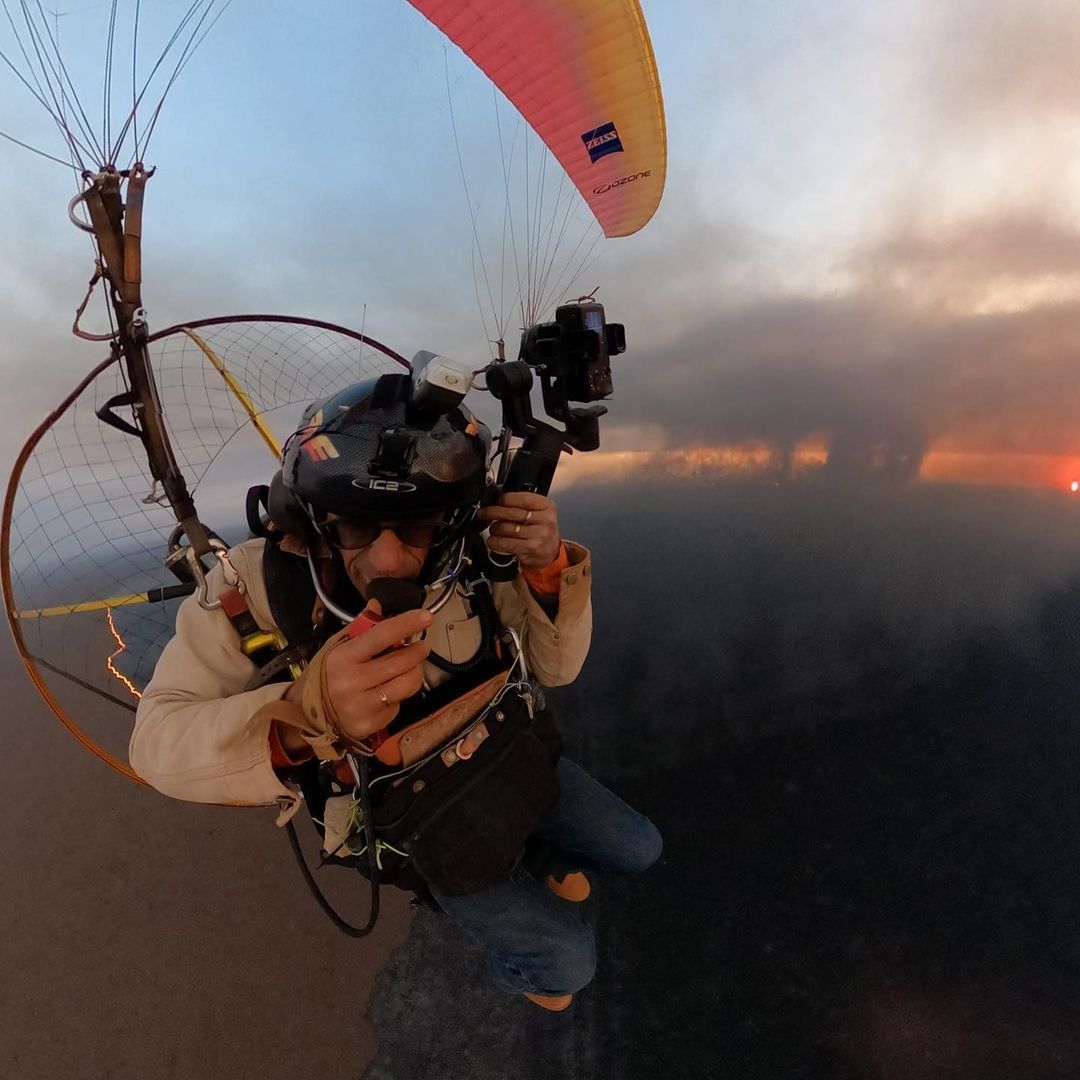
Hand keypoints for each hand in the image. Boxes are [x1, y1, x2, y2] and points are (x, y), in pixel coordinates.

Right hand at [285, 601, 431, 740]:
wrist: (308, 714)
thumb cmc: (327, 674)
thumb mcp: (336, 646)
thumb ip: (360, 627)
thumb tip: (377, 604)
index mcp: (344, 657)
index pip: (381, 636)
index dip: (406, 624)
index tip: (426, 616)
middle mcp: (353, 682)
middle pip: (399, 662)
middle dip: (417, 651)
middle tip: (422, 645)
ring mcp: (362, 705)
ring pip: (406, 685)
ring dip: (416, 672)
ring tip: (412, 666)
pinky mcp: (371, 724)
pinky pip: (398, 705)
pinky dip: (400, 695)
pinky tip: (389, 690)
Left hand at [476, 491, 560, 568]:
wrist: (550, 553)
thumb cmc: (540, 530)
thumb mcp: (539, 512)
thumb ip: (522, 504)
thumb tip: (497, 498)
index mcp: (546, 506)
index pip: (521, 498)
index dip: (504, 499)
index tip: (497, 502)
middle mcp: (545, 519)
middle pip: (511, 513)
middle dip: (492, 512)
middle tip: (483, 513)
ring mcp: (539, 535)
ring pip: (506, 528)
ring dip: (494, 528)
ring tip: (493, 529)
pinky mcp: (530, 548)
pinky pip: (505, 542)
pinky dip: (494, 541)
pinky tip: (493, 540)